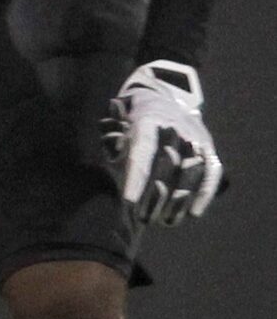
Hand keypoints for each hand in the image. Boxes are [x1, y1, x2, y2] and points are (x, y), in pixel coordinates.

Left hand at [104, 61, 221, 224]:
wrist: (162, 96)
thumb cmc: (131, 119)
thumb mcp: (116, 124)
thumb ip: (112, 143)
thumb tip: (107, 153)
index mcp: (148, 120)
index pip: (142, 152)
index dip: (136, 177)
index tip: (129, 201)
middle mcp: (175, 128)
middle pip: (168, 166)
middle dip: (156, 195)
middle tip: (142, 218)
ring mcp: (195, 137)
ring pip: (191, 172)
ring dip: (179, 200)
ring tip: (165, 222)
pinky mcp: (209, 146)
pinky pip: (211, 172)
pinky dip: (204, 193)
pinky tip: (193, 213)